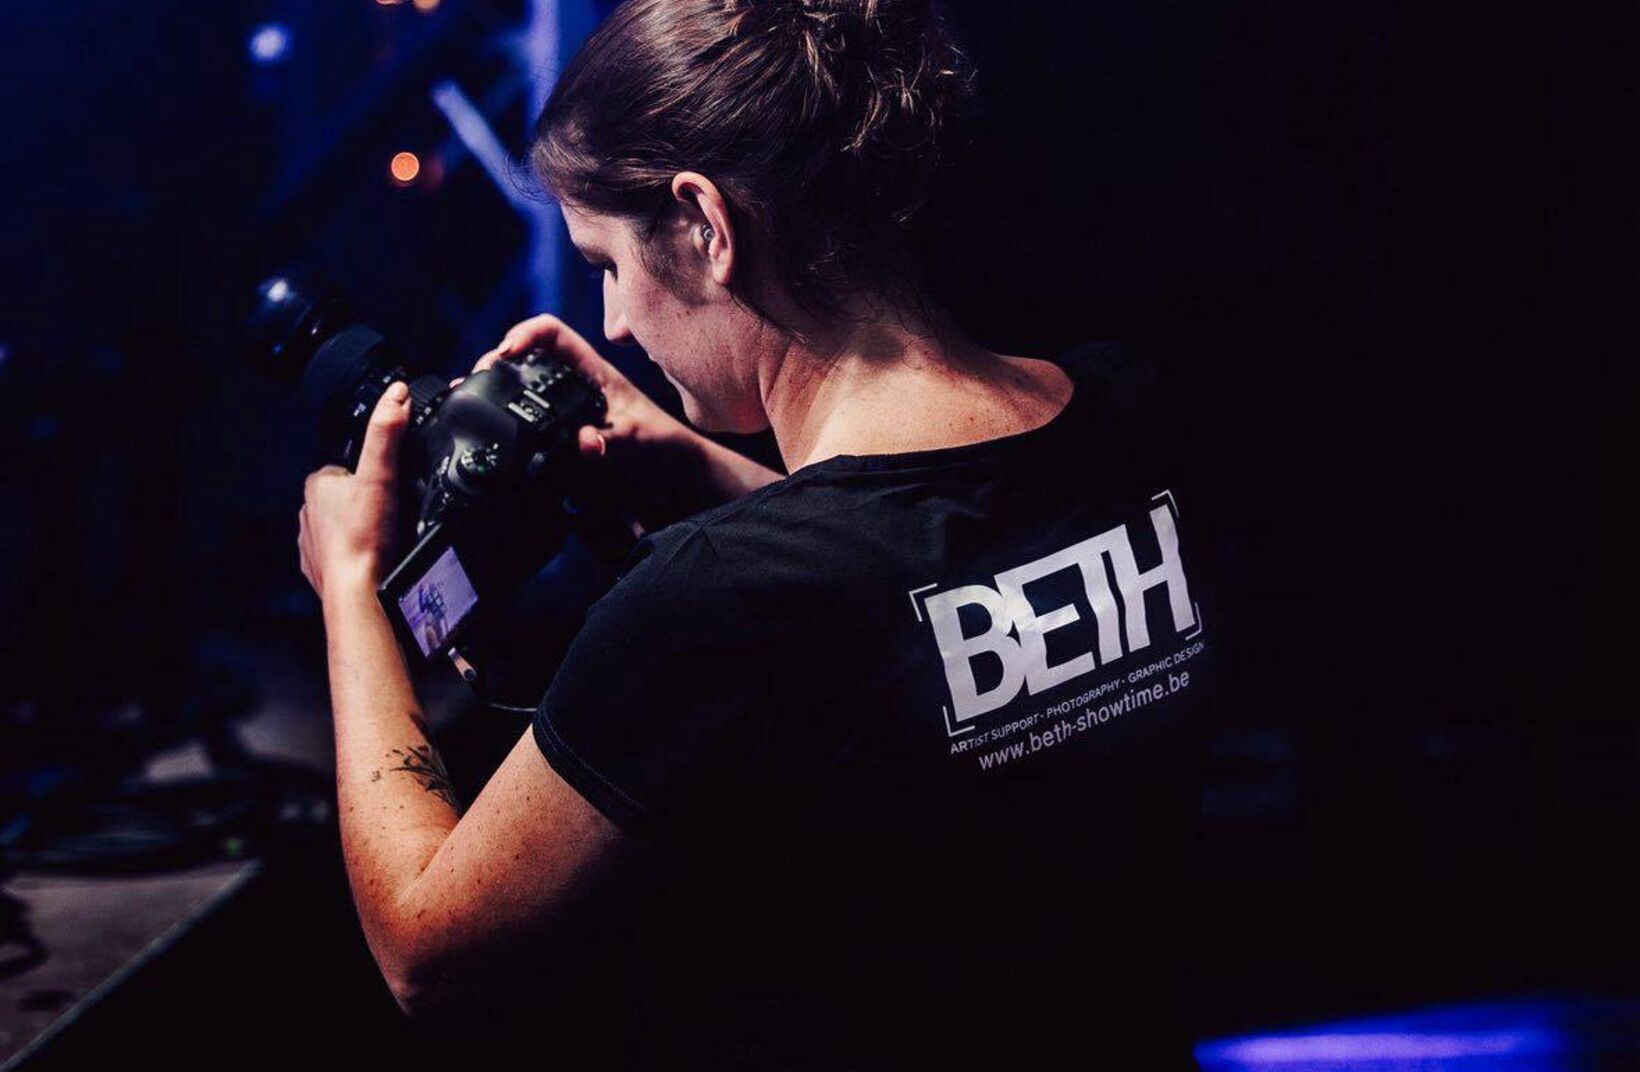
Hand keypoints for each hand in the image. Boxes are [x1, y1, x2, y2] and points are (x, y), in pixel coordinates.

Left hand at [298, 382, 410, 599]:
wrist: (359, 593)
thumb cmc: (366, 538)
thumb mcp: (381, 474)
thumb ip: (387, 433)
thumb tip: (396, 395)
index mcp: (318, 484)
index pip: (349, 465)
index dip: (373, 473)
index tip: (391, 488)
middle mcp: (308, 512)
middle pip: (347, 497)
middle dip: (368, 504)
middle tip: (391, 515)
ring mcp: (311, 544)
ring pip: (343, 527)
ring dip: (363, 531)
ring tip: (385, 539)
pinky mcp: (319, 570)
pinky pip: (341, 556)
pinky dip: (358, 557)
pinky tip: (375, 560)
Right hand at [464, 315, 712, 527]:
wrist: (673, 482)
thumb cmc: (664, 449)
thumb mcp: (639, 441)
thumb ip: (612, 441)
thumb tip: (586, 443)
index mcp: (594, 372)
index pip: (553, 334)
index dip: (526, 333)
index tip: (505, 351)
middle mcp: (573, 388)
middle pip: (525, 358)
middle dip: (496, 361)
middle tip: (477, 378)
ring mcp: (563, 413)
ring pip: (518, 389)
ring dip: (491, 389)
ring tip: (466, 395)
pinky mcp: (557, 441)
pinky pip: (523, 425)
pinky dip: (499, 421)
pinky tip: (480, 425)